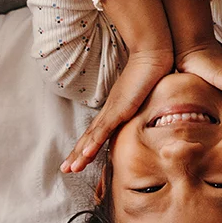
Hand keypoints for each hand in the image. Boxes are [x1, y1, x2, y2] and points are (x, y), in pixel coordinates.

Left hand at [62, 49, 174, 173]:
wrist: (153, 53)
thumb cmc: (154, 71)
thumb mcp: (150, 95)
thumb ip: (148, 106)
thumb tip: (155, 115)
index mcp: (116, 108)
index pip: (98, 131)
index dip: (88, 145)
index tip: (79, 158)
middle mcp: (111, 110)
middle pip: (90, 136)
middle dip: (77, 154)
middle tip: (66, 169)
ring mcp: (114, 110)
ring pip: (92, 136)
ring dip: (81, 154)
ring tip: (71, 168)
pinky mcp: (120, 108)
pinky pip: (104, 129)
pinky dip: (94, 143)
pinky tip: (86, 154)